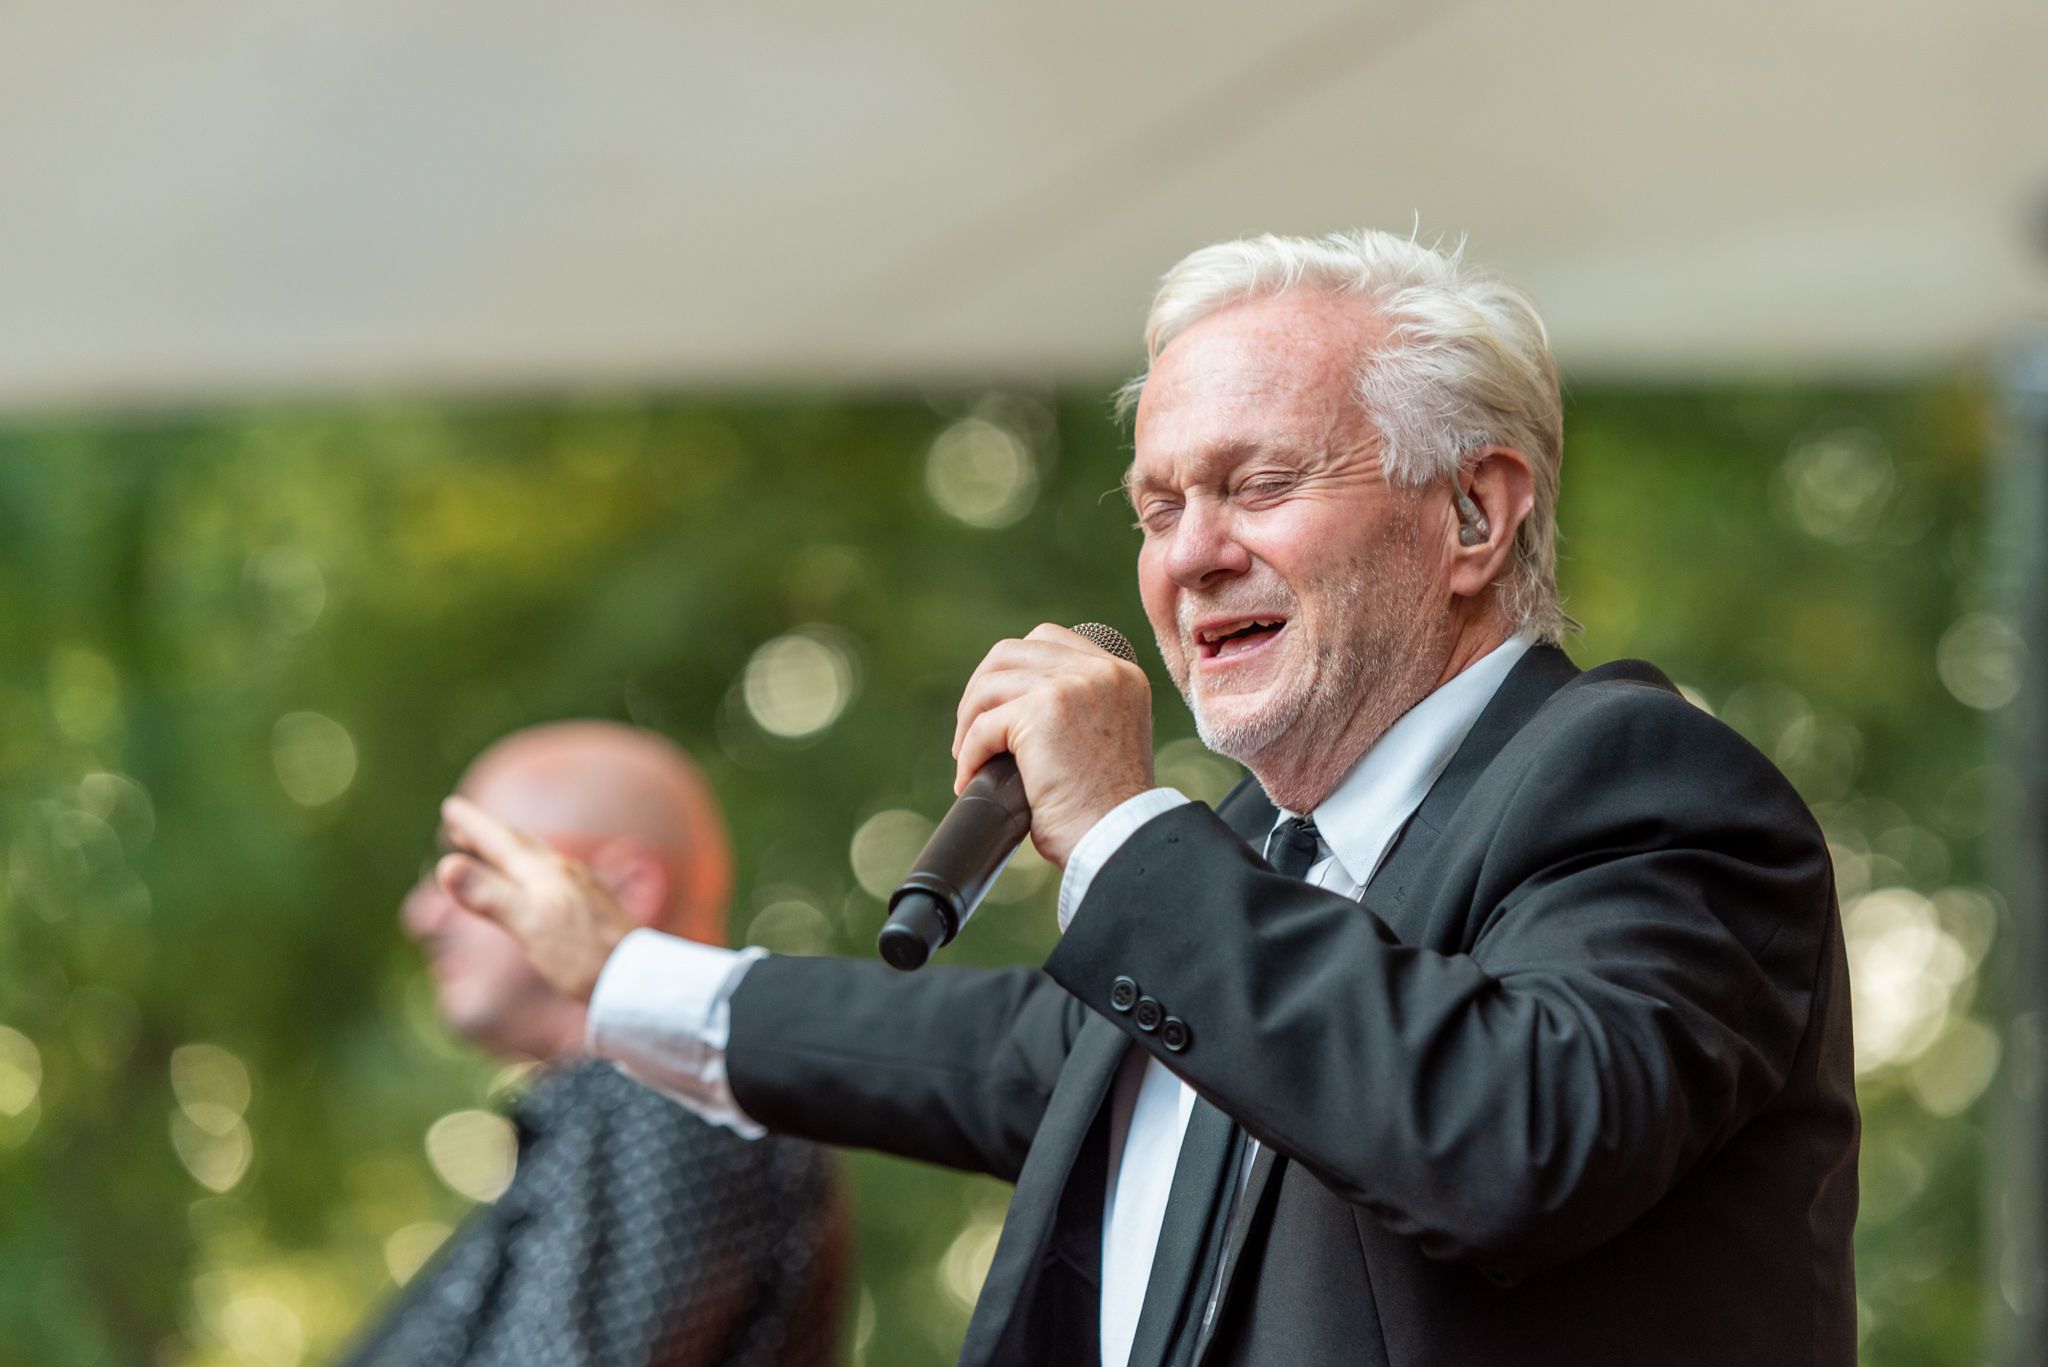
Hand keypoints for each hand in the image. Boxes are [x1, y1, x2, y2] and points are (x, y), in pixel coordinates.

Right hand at [435, 796, 636, 1001]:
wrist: (639, 977)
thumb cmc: (583, 955)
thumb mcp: (530, 924)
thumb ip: (490, 896)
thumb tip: (447, 866)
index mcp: (544, 873)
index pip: (501, 841)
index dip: (473, 824)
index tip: (452, 805)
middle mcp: (563, 872)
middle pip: (518, 844)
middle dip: (487, 831)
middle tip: (461, 818)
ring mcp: (580, 887)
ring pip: (536, 858)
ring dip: (509, 849)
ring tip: (493, 846)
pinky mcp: (591, 907)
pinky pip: (550, 875)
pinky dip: (529, 870)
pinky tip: (538, 883)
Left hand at [951, 623, 1154, 868]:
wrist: (1119, 840)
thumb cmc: (1107, 809)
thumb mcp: (1104, 738)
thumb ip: (1077, 708)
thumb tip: (1014, 705)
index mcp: (1121, 674)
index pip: (1050, 640)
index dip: (1012, 669)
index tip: (997, 708)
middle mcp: (1101, 671)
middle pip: (1011, 652)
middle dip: (980, 690)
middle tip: (971, 733)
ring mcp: (1072, 686)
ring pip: (990, 685)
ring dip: (968, 723)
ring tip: (967, 757)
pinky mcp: (1041, 712)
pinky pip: (984, 726)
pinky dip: (967, 754)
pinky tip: (969, 779)